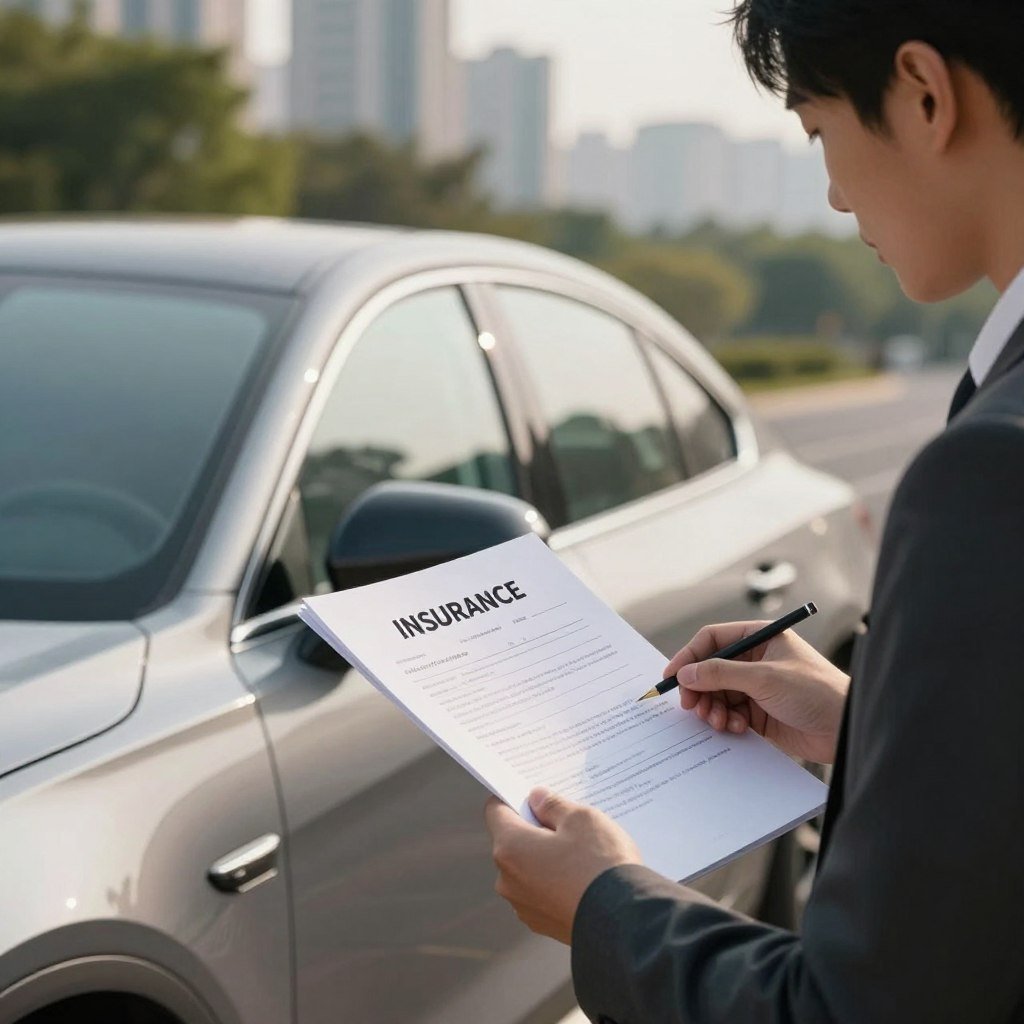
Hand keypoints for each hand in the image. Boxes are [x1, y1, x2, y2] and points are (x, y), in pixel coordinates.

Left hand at [485, 787, 641, 943]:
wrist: (625, 923)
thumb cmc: (600, 864)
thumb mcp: (581, 818)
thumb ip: (553, 805)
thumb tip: (536, 799)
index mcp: (510, 848)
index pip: (496, 811)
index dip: (513, 797)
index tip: (534, 795)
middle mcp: (507, 880)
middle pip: (512, 841)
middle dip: (535, 828)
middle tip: (567, 822)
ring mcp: (524, 906)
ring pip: (528, 869)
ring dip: (546, 858)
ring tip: (581, 853)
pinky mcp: (543, 925)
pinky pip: (542, 892)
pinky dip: (556, 882)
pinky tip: (583, 878)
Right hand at [665, 621, 849, 763]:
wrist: (845, 730)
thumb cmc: (815, 691)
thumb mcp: (764, 678)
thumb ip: (721, 673)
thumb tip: (686, 673)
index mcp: (760, 639)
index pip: (713, 639)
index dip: (689, 656)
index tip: (672, 676)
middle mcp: (756, 660)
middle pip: (710, 669)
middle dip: (699, 688)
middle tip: (690, 706)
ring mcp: (757, 687)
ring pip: (717, 694)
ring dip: (712, 708)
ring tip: (717, 720)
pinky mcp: (759, 713)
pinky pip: (729, 713)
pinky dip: (726, 721)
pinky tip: (736, 728)